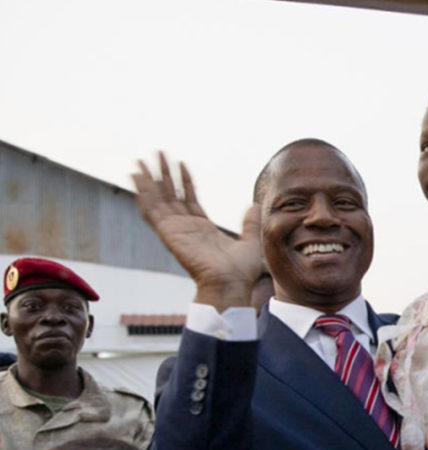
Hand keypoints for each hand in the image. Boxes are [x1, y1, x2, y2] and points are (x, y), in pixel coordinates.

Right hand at [132, 153, 263, 310]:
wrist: (231, 282)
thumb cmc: (241, 271)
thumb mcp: (250, 241)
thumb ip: (249, 223)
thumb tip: (253, 206)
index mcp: (202, 228)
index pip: (188, 198)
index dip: (184, 180)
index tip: (179, 162)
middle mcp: (186, 227)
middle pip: (170, 195)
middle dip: (163, 174)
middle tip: (156, 153)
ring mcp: (175, 229)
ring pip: (157, 199)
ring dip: (148, 180)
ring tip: (140, 161)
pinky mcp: (168, 233)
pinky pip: (151, 211)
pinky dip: (144, 194)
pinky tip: (137, 179)